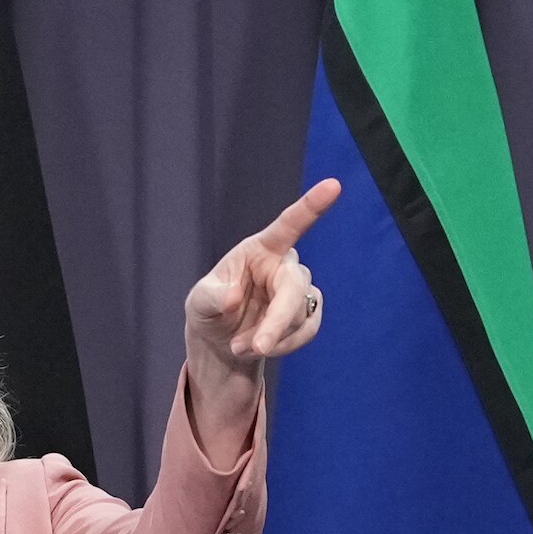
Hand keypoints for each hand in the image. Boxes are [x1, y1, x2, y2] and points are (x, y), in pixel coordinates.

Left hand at [180, 179, 339, 453]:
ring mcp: (300, 290)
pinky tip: (260, 347)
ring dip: (270, 337)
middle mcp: (285, 265)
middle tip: (257, 347)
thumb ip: (213, 296)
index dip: (311, 206)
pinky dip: (282, 345)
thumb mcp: (200, 302)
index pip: (289, 225)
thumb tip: (233, 298)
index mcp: (261, 249)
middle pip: (295, 287)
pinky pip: (306, 330)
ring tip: (240, 345)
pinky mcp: (308, 313)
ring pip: (299, 314)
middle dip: (278, 321)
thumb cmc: (211, 309)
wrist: (222, 342)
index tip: (333, 186)